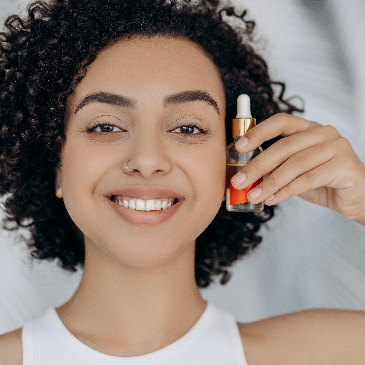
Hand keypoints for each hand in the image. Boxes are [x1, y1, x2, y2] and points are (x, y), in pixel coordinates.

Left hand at [231, 113, 364, 225]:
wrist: (355, 197)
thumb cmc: (322, 181)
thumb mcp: (293, 171)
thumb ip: (274, 168)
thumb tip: (245, 174)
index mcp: (309, 128)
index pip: (281, 121)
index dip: (258, 132)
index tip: (238, 146)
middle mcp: (323, 132)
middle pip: (284, 146)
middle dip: (257, 165)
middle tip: (239, 181)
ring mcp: (336, 147)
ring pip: (294, 165)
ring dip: (269, 183)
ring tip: (253, 195)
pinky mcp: (344, 165)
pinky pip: (308, 179)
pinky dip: (286, 191)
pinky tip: (272, 199)